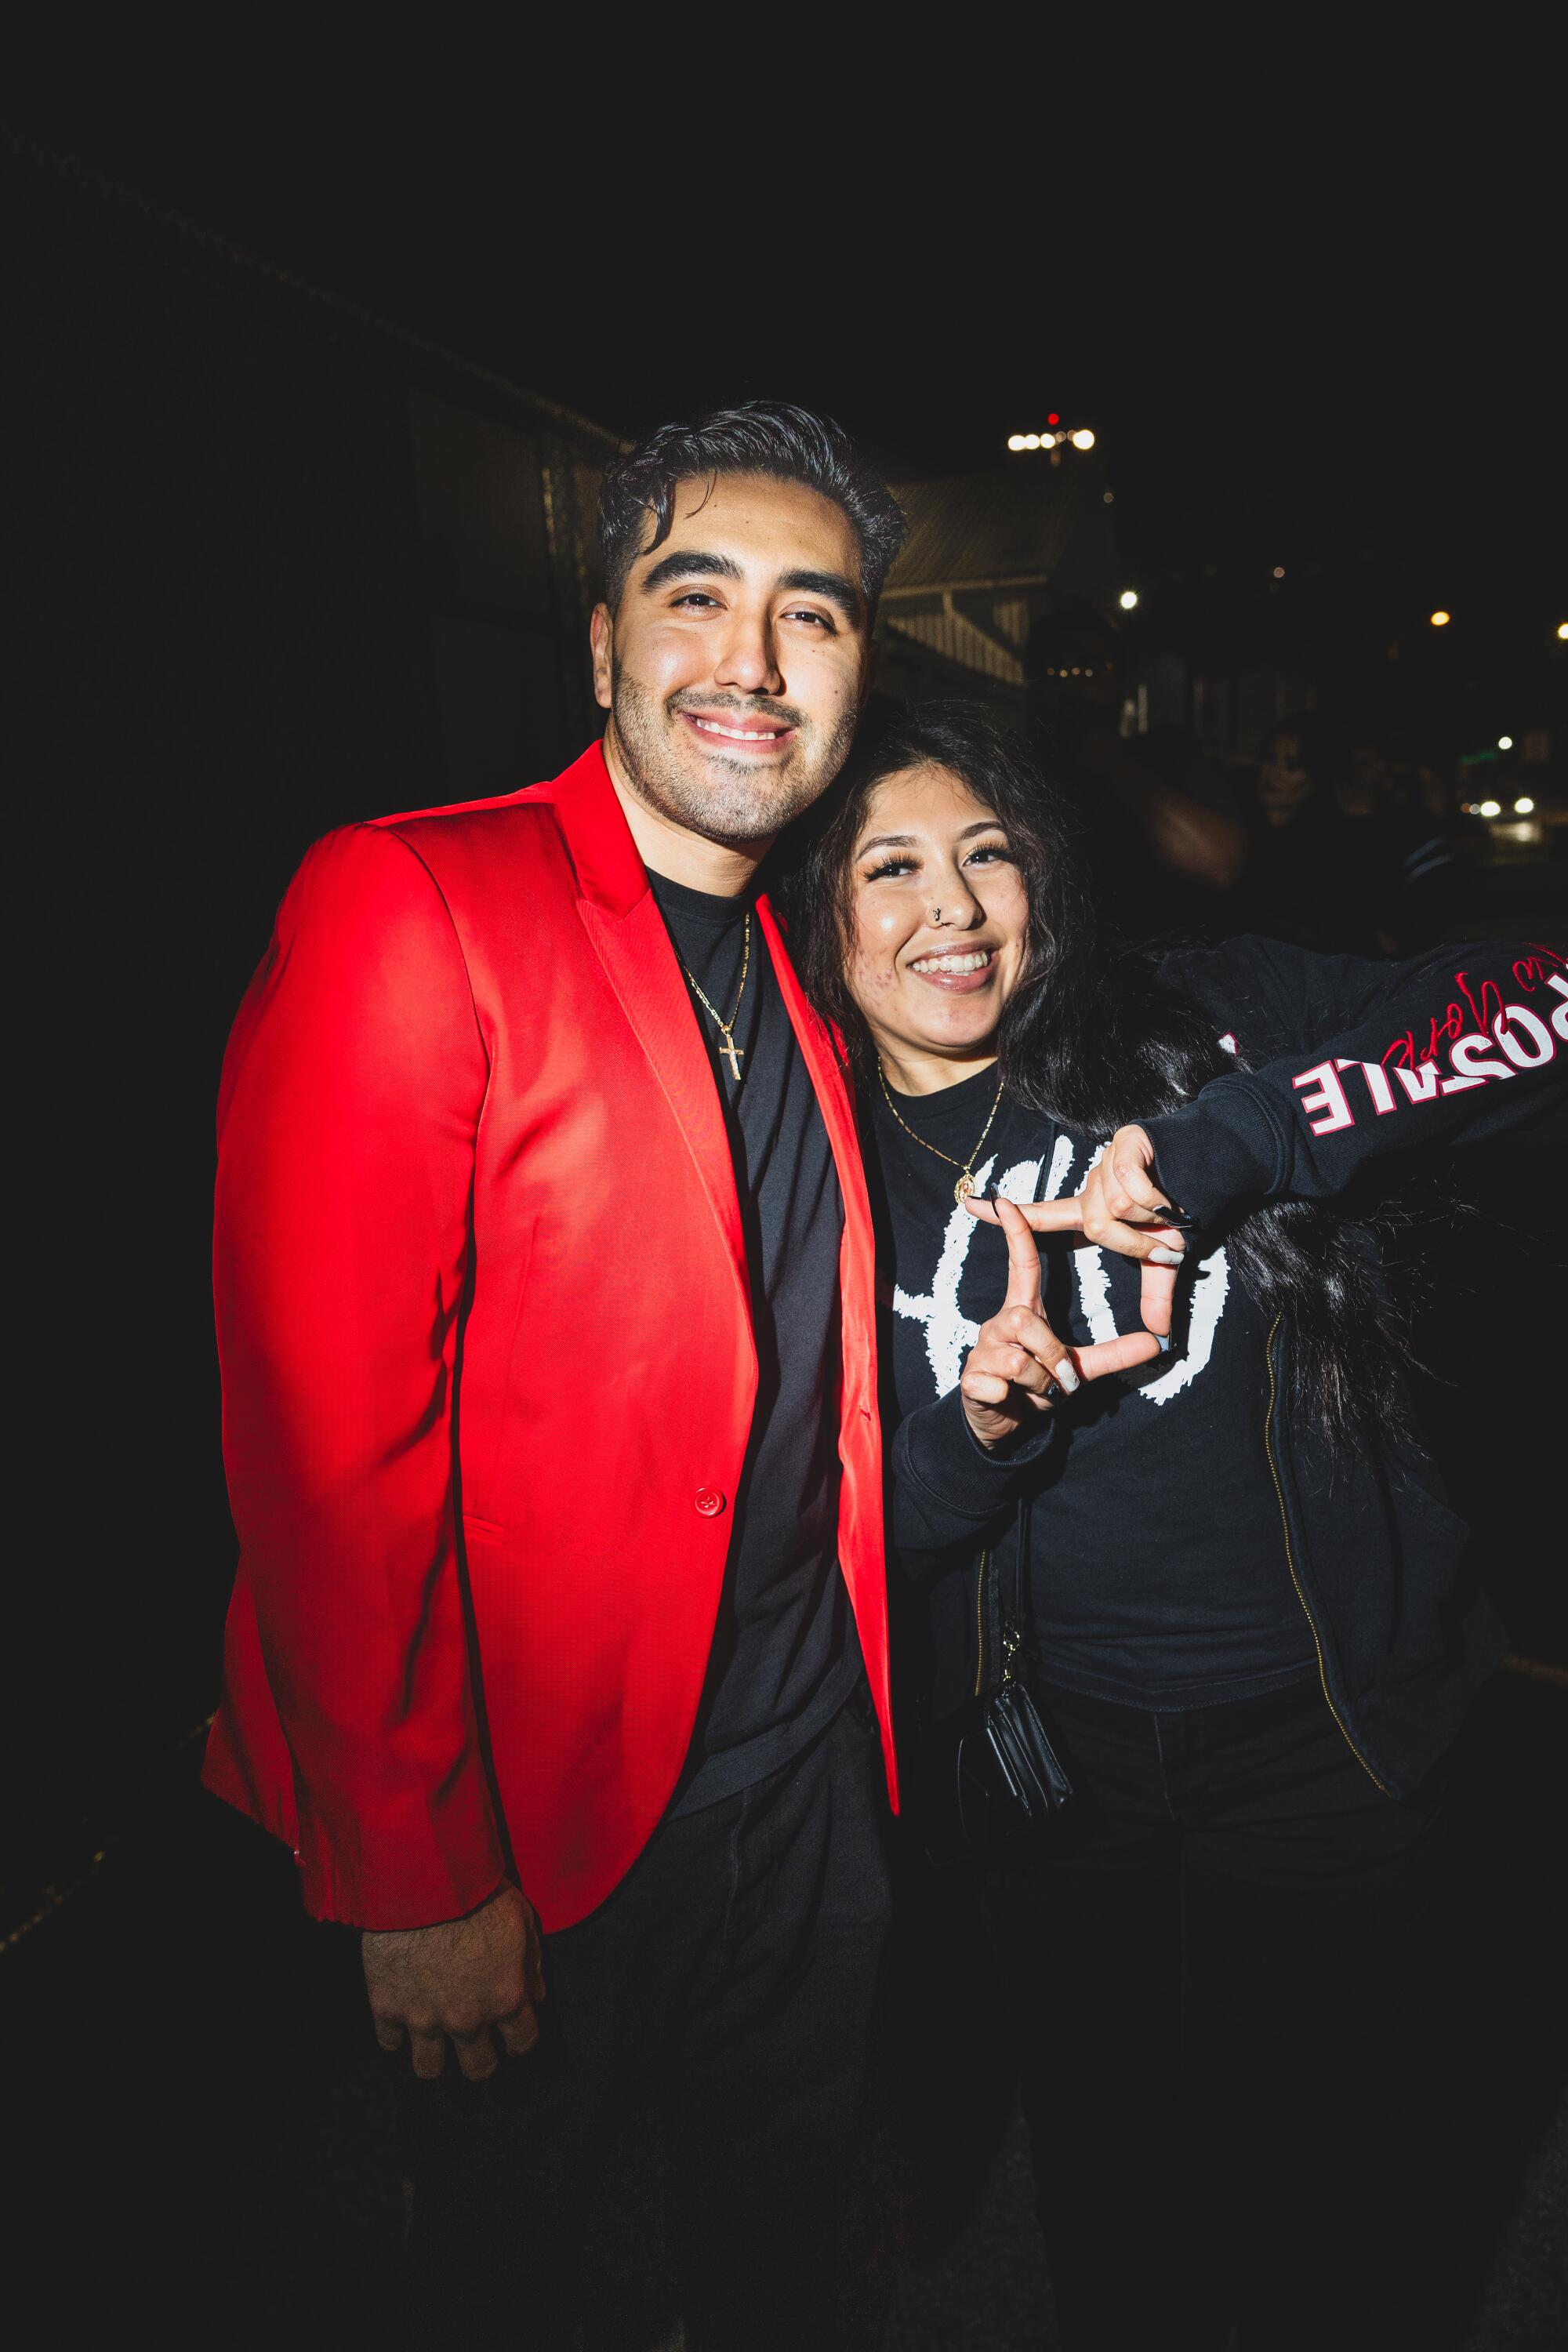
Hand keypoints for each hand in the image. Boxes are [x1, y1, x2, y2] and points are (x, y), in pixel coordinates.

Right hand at [363, 1880, 545, 2080]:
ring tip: (436, 2043)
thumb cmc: (479, 1892)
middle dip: (481, 2061)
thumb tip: (536, 1995)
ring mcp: (424, 2018)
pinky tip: (400, 2019)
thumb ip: (531, 1963)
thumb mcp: (522, 1919)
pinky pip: (388, 2041)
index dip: (520, 2040)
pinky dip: (394, 2034)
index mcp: (505, 1998)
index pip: (523, 2042)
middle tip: (476, 2047)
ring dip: (436, 2060)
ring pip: (430, 2069)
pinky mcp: (387, 2006)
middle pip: (479, 2068)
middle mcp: (467, 2019)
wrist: (423, 1880)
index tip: (513, 2034)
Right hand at [960, 1197, 1161, 1448]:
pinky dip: (1012, 1399)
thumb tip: (1156, 1343)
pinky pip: (996, 1384)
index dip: (1015, 1232)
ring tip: (1037, 1392)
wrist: (1002, 1424)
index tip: (1005, 1199)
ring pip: (1015, 1358)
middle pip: (1023, 1320)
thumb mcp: (1079, 1369)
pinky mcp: (970, 1379)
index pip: (1021, 1265)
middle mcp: (999, 1324)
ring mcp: (981, 1351)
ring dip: (1036, 1382)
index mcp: (1024, 1312)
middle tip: (1060, 1381)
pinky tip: (1009, 1401)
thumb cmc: (1037, 1386)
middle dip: (1050, 1354)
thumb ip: (1114, 1354)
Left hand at [964, 1125, 1186, 1337]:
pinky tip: (1172, 1194)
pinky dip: (1156, 1197)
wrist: (1213, 1160)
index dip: (1008, 1216)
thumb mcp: (1164, 1253)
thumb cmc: (1184, 1207)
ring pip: (1116, 1205)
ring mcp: (1109, 1161)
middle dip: (1136, 1241)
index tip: (969, 1205)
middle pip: (1097, 1225)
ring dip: (1151, 1217)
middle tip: (1167, 1245)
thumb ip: (1156, 1289)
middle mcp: (1095, 1184)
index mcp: (1094, 1207)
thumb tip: (1160, 1332)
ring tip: (1171, 1213)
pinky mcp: (1127, 1142)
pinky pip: (1133, 1184)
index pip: (1046, 1215)